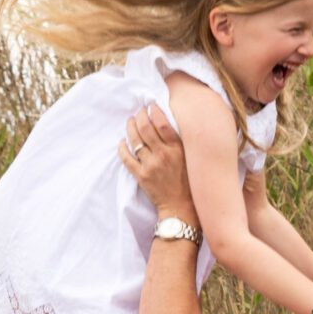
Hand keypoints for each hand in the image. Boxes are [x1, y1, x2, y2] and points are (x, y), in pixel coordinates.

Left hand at [119, 106, 197, 228]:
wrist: (181, 207)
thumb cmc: (188, 182)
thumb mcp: (190, 159)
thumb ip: (180, 142)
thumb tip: (169, 123)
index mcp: (178, 149)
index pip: (162, 123)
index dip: (154, 111)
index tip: (150, 106)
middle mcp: (163, 155)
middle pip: (146, 128)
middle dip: (139, 116)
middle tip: (138, 112)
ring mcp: (151, 165)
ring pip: (135, 140)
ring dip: (130, 128)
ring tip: (130, 121)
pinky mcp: (141, 176)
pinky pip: (127, 158)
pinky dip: (122, 148)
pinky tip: (122, 142)